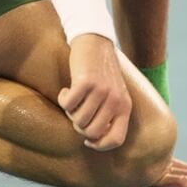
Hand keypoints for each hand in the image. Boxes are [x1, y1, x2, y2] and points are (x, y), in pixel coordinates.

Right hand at [58, 34, 131, 151]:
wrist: (95, 41)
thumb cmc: (100, 71)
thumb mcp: (113, 93)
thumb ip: (109, 114)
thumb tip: (93, 139)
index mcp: (125, 106)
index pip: (116, 139)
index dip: (99, 145)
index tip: (88, 140)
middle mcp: (116, 100)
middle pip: (92, 132)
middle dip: (79, 126)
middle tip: (76, 113)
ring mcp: (101, 91)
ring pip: (78, 119)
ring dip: (69, 112)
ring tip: (71, 99)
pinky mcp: (85, 82)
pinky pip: (68, 104)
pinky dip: (62, 99)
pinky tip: (65, 90)